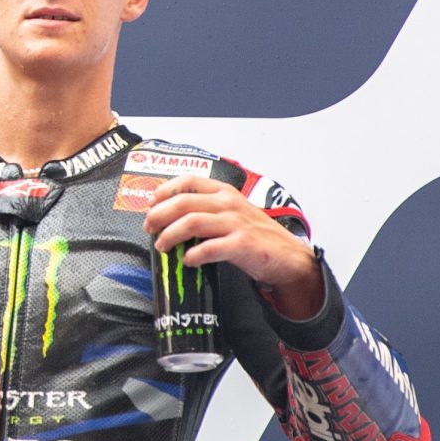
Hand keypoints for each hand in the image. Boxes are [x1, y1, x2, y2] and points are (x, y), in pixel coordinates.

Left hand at [142, 174, 322, 319]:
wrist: (290, 258)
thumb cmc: (257, 236)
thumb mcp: (233, 213)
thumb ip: (207, 210)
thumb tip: (168, 217)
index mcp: (225, 192)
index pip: (188, 180)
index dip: (164, 191)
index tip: (151, 204)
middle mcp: (229, 203)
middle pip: (182, 202)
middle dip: (158, 215)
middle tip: (149, 228)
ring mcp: (236, 223)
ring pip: (191, 222)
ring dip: (169, 235)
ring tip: (161, 245)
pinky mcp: (242, 244)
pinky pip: (209, 248)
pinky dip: (193, 255)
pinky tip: (188, 260)